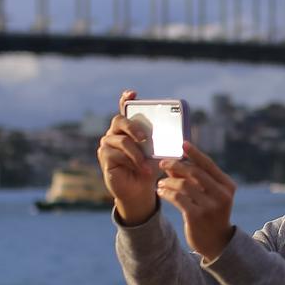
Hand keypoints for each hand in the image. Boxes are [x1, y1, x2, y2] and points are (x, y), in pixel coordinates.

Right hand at [97, 89, 160, 223]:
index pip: (125, 108)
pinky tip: (141, 171)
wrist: (140, 190)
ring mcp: (107, 144)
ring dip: (137, 154)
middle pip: (119, 120)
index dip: (126, 99)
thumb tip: (180, 134)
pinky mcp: (104, 157)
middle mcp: (115, 132)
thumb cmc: (150, 168)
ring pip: (121, 141)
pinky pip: (116, 155)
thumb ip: (163, 141)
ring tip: (147, 165)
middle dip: (133, 126)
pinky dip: (131, 163)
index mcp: (129, 127)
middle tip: (145, 137)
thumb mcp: (158, 152)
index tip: (132, 93)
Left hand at [157, 141, 236, 260]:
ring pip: (183, 185)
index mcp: (227, 186)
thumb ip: (197, 179)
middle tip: (162, 163)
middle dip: (176, 165)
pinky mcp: (197, 217)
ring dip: (168, 181)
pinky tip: (161, 192)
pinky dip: (166, 193)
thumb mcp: (210, 195)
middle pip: (194, 172)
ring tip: (160, 182)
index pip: (208, 164)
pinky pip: (177, 198)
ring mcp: (210, 206)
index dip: (194, 153)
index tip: (182, 144)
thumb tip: (177, 159)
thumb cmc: (211, 214)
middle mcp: (222, 195)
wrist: (216, 243)